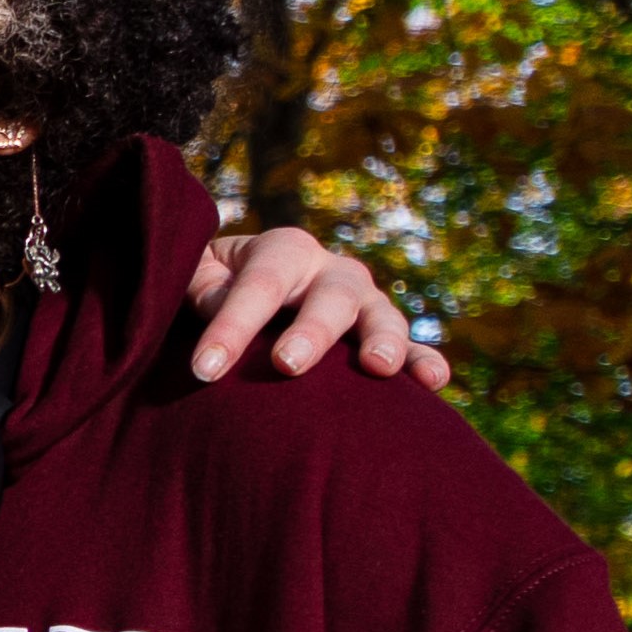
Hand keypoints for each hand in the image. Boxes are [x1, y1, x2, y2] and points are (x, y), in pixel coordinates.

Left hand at [184, 224, 454, 393]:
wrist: (248, 291)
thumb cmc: (213, 286)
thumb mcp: (197, 277)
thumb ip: (203, 288)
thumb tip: (221, 310)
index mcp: (282, 250)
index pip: (258, 286)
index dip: (231, 327)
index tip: (205, 369)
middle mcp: (330, 272)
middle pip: (330, 296)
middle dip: (311, 330)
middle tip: (288, 364)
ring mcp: (363, 303)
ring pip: (380, 316)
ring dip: (383, 340)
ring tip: (378, 367)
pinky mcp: (381, 335)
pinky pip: (411, 348)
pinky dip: (423, 362)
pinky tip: (434, 381)